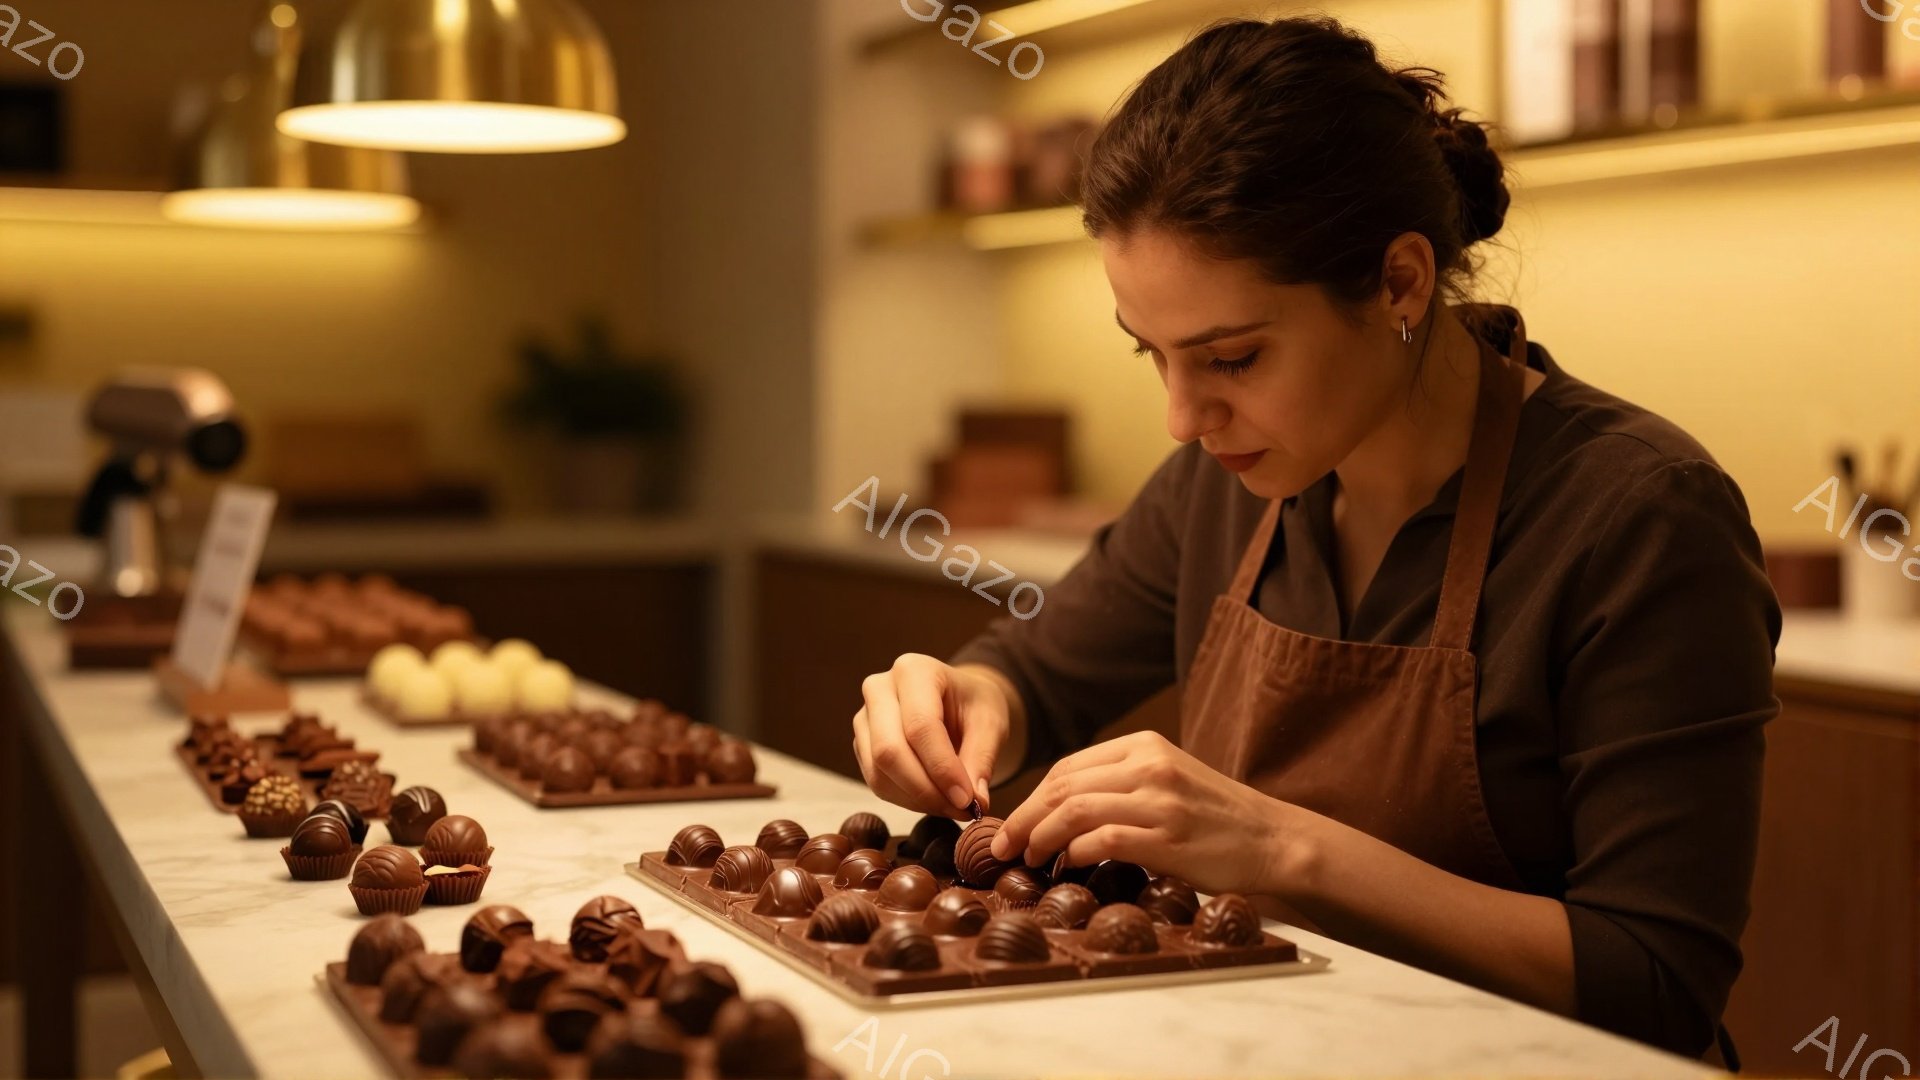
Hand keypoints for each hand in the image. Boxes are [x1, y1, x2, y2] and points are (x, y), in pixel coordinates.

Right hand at [852, 654, 1009, 818]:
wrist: (958, 703)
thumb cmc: (974, 706)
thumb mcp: (991, 724)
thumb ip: (982, 759)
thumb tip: (975, 803)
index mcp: (914, 670)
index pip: (920, 726)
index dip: (943, 768)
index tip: (968, 800)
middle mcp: (879, 688)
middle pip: (890, 751)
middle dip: (927, 789)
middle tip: (961, 809)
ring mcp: (865, 717)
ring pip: (879, 771)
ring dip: (918, 799)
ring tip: (953, 806)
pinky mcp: (863, 744)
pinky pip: (877, 782)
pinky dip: (907, 800)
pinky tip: (935, 799)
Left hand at [989, 731, 1291, 895]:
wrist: (1273, 839)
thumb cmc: (1216, 818)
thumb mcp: (1168, 780)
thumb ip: (1120, 784)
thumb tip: (1057, 810)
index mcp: (1145, 745)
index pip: (1068, 767)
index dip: (1032, 797)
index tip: (1014, 824)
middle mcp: (1149, 765)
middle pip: (1063, 786)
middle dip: (1024, 818)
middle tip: (1005, 846)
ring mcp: (1159, 800)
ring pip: (1074, 811)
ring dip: (1041, 838)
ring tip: (1029, 859)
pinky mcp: (1167, 837)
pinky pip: (1101, 840)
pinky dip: (1074, 853)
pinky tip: (1067, 866)